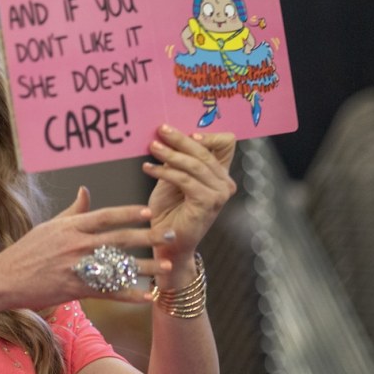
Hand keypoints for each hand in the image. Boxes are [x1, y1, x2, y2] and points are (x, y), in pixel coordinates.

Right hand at [0, 187, 170, 311]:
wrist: (6, 278)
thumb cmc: (27, 251)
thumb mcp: (49, 226)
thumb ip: (72, 211)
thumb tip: (85, 191)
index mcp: (72, 227)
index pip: (107, 216)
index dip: (130, 213)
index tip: (150, 213)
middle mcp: (77, 245)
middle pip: (120, 239)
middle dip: (149, 238)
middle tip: (171, 236)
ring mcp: (78, 267)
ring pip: (119, 266)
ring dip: (146, 267)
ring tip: (167, 267)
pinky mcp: (76, 289)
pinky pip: (108, 292)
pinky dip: (129, 294)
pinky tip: (147, 296)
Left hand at [142, 125, 236, 262]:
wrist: (168, 242)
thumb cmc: (169, 211)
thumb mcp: (172, 179)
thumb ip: (176, 160)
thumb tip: (166, 136)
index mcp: (220, 175)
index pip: (224, 144)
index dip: (208, 134)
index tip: (184, 130)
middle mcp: (225, 183)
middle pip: (205, 152)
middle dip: (180, 139)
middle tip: (161, 130)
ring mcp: (219, 194)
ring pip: (194, 165)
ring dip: (170, 154)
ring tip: (152, 147)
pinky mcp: (207, 203)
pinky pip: (184, 180)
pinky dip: (164, 171)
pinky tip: (148, 168)